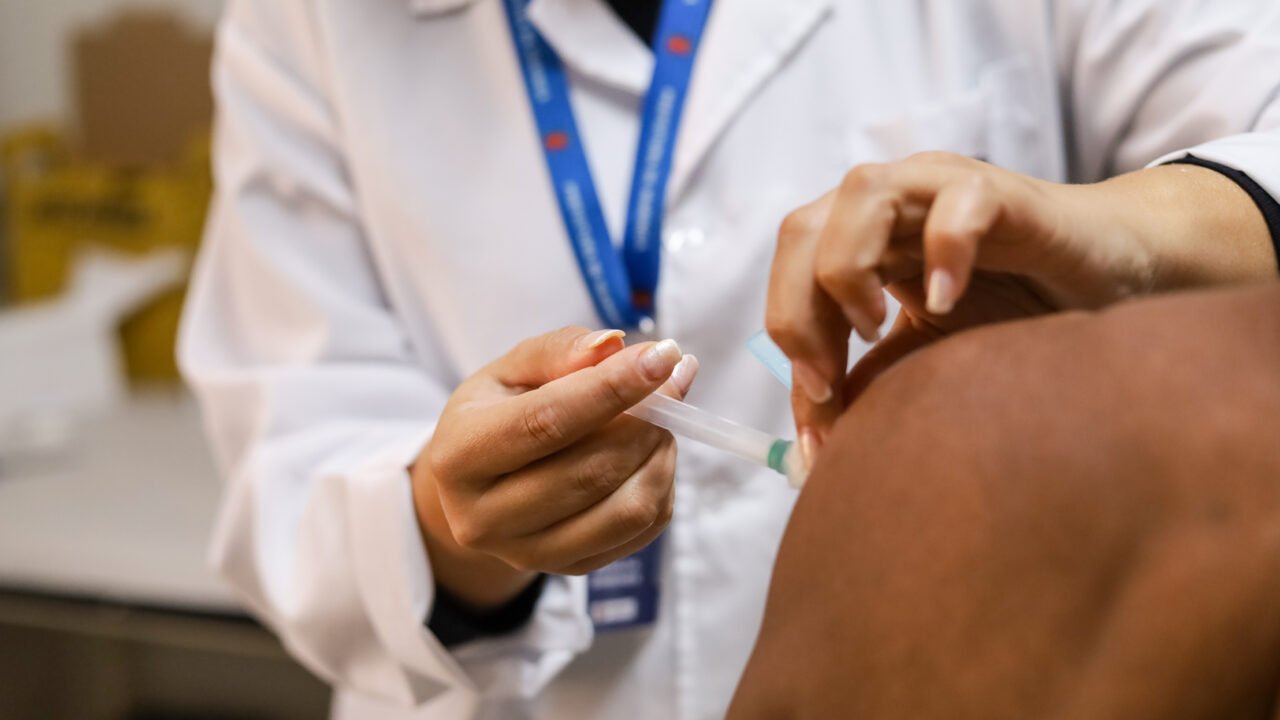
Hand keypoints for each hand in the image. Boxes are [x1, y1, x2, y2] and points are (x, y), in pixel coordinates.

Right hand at [411, 326, 697, 607]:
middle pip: (591, 471)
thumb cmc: (498, 415)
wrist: (477, 487)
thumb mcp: (510, 370)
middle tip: (673, 382)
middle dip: (648, 421)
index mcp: (460, 456)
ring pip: (626, 509)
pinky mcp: (569, 569)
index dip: (612, 387)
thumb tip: (614, 347)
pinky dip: (662, 486)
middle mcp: (485, 518)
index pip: (547, 421)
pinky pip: (641, 531)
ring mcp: (528, 553)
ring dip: (661, 455)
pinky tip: (650, 455)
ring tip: (662, 420)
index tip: (662, 356)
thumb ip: (559, 351)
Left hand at [765, 152, 1159, 446]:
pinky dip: (942, 250)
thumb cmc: (1015, 312)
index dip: (787, 337)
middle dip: (796, 309)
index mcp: (856, 237)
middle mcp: (888, 201)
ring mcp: (941, 187)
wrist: (1112, 276)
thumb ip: (866, 386)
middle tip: (824, 381)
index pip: (790, 273)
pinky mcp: (1004, 193)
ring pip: (860, 193)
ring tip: (876, 329)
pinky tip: (945, 302)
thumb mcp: (925, 356)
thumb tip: (815, 453)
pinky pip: (959, 202)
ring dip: (848, 269)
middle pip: (801, 231)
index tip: (814, 410)